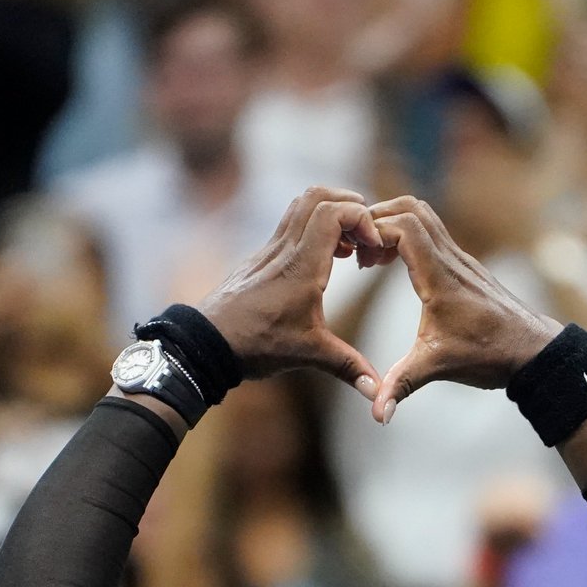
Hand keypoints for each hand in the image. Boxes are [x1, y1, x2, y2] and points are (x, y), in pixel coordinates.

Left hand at [200, 186, 384, 385]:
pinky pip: (290, 224)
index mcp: (302, 266)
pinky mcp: (262, 257)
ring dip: (331, 212)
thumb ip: (348, 367)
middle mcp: (286, 249)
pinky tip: (325, 259)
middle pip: (318, 195)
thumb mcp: (309, 355)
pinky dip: (314, 227)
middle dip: (350, 206)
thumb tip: (378, 392)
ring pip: (301, 204)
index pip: (334, 212)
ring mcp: (270, 249)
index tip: (373, 246)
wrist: (208, 344)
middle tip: (366, 236)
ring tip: (349, 244)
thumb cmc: (256, 345)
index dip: (361, 219)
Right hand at [363, 197, 561, 423]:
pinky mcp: (464, 266)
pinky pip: (432, 233)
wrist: (533, 351)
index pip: (404, 227)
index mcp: (441, 277)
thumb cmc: (490, 355)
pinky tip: (393, 265)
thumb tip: (377, 415)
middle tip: (358, 250)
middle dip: (377, 219)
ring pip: (423, 215)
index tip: (357, 255)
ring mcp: (460, 259)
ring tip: (371, 257)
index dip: (374, 232)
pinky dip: (406, 236)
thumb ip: (403, 386)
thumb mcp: (439, 368)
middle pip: (411, 207)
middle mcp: (451, 259)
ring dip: (392, 224)